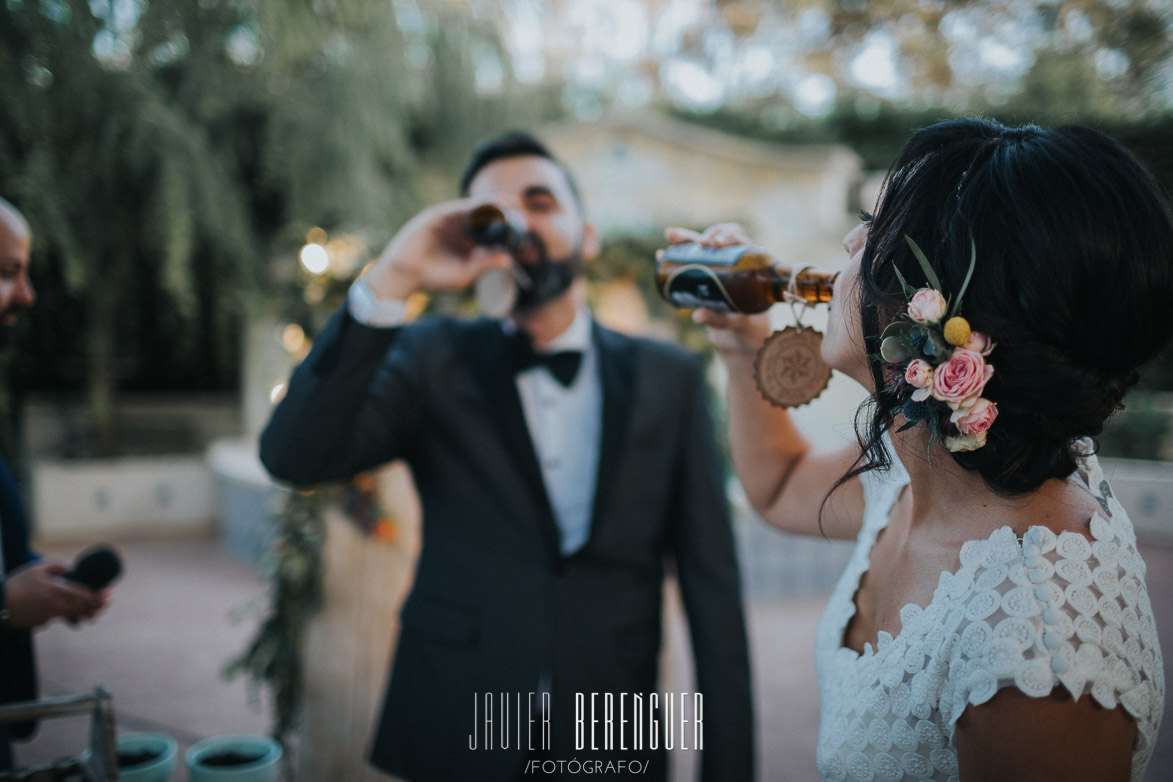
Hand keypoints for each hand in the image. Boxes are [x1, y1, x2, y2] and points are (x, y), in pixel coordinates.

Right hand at [4, 560, 108, 627]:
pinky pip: (58, 619)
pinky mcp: (42, 622)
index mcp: (57, 591)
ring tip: (93, 614)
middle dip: (95, 607)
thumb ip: (57, 566)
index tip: (107, 595)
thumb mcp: (37, 569)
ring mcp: (49, 616)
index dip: (97, 597)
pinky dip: (67, 618)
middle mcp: (56, 605)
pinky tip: (75, 618)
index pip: (83, 595)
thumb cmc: (17, 584)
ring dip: (84, 614)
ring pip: (72, 616)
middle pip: (82, 608)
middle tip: (105, 604)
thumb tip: (71, 568)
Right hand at [364, 198, 514, 299]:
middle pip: (489, 218)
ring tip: (513, 203)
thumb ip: (485, 265)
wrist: (406, 274)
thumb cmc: (435, 278)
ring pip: (477, 209)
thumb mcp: (465, 274)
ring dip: (495, 203)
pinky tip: (491, 203)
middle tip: (524, 213)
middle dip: (506, 213)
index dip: (509, 232)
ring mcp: (452, 221)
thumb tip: (508, 260)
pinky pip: (461, 206)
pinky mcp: (440, 215)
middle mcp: (463, 231)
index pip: (494, 235)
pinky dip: (476, 204)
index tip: (527, 233)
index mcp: (470, 245)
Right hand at [664, 222, 766, 352]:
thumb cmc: (745, 327)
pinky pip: (691, 258)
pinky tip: (661, 253)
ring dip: (686, 237)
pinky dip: (676, 253)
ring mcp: (718, 266)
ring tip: (671, 236)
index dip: (729, 236)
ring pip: (702, 245)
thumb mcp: (734, 323)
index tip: (717, 244)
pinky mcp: (703, 273)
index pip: (741, 242)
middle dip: (707, 235)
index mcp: (750, 268)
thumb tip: (696, 315)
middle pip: (721, 238)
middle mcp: (734, 263)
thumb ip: (718, 319)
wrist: (739, 336)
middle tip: (701, 243)